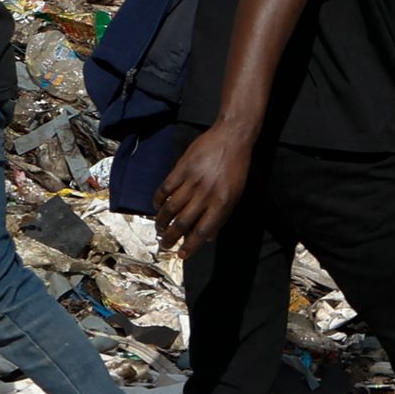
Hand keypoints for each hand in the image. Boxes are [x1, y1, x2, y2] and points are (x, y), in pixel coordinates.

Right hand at [153, 125, 255, 256]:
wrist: (232, 138)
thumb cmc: (236, 168)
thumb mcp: (236, 194)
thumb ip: (221, 216)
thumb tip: (209, 237)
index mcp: (223, 203)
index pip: (203, 231)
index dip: (190, 246)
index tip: (181, 255)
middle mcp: (206, 194)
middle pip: (183, 223)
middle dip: (171, 238)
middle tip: (165, 245)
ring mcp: (192, 181)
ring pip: (170, 208)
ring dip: (162, 222)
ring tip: (160, 229)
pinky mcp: (181, 169)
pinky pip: (164, 189)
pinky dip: (158, 201)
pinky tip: (158, 207)